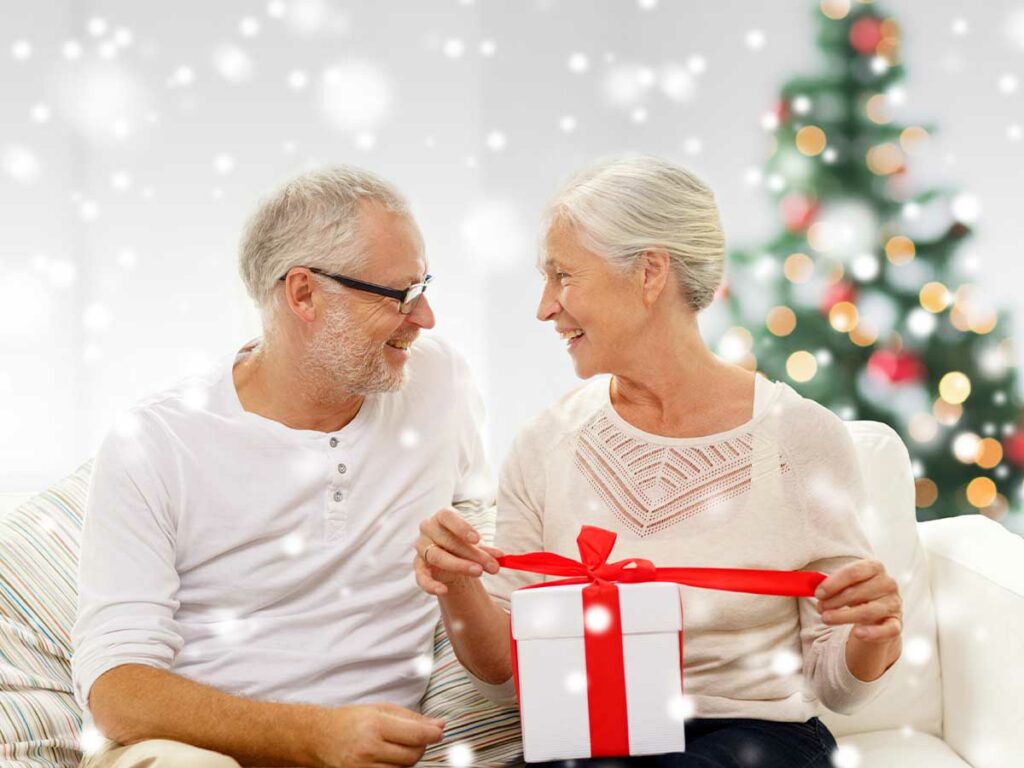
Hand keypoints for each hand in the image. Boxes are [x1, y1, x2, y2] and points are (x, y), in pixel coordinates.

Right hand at [311, 703, 443, 767]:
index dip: (433, 735)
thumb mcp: (381, 709)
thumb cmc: (352, 719)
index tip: (440, 732)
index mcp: (375, 725)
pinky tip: (392, 757)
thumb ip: (412, 718)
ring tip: (401, 746)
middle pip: (412, 756)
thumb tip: (440, 726)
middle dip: (421, 747)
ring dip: (410, 759)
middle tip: (419, 738)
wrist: (319, 737)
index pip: (415, 735)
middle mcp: (369, 749)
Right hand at [414, 507, 503, 595]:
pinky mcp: (418, 566)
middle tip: (491, 565)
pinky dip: (431, 585)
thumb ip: (486, 550)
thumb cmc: (462, 544)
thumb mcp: (475, 544)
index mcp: (441, 517)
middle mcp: (428, 529)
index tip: (477, 539)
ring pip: (436, 557)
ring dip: (459, 566)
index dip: (461, 527)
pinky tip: (443, 590)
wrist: (449, 556)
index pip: (447, 517)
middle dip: (472, 554)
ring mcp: (421, 548)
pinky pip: (421, 576)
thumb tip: (500, 556)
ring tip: (478, 572)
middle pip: (447, 541)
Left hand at [814, 558, 901, 642]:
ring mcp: (894, 604)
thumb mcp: (847, 584)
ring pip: (867, 611)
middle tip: (819, 607)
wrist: (878, 613)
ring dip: (843, 616)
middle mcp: (888, 584)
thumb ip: (831, 583)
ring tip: (826, 618)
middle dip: (834, 601)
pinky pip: (887, 629)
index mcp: (875, 568)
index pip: (853, 572)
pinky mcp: (896, 624)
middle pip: (857, 593)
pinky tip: (857, 633)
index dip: (833, 583)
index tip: (818, 594)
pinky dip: (872, 632)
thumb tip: (810, 587)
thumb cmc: (857, 593)